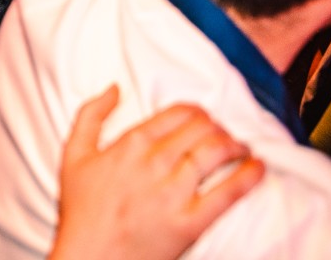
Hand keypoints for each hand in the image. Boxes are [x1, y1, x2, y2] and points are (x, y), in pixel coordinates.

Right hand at [50, 87, 263, 259]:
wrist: (89, 257)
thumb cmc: (80, 209)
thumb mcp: (73, 154)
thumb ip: (90, 114)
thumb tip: (114, 88)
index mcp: (131, 143)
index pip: (179, 112)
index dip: (198, 112)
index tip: (204, 119)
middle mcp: (155, 162)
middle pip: (202, 128)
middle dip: (219, 127)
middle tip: (225, 135)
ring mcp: (174, 192)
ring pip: (216, 152)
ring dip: (236, 145)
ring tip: (243, 149)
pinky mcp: (189, 222)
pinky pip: (228, 193)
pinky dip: (248, 177)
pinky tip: (257, 168)